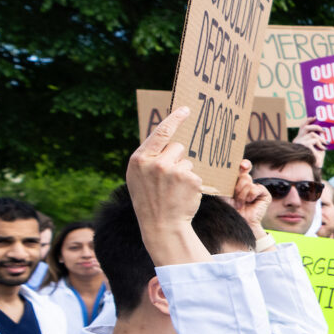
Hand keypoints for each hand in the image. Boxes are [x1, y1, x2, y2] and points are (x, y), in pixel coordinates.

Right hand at [127, 107, 210, 266]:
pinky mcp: (190, 179)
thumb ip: (147, 158)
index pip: (160, 132)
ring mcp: (174, 170)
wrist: (161, 225)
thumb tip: (163, 138)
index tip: (186, 109)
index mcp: (140, 159)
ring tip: (174, 189)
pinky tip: (183, 195)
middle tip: (168, 179)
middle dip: (176, 158)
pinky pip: (195, 174)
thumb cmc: (149, 200)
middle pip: (177, 147)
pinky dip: (192, 183)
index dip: (174, 119)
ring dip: (184, 172)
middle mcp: (156, 162)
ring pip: (187, 160)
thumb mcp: (138, 176)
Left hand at [229, 158, 270, 240]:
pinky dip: (250, 195)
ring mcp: (257, 188)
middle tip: (234, 196)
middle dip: (237, 186)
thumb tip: (220, 168)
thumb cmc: (228, 208)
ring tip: (240, 203)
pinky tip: (250, 202)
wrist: (238, 221)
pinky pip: (256, 188)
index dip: (244, 164)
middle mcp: (248, 184)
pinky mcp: (265, 194)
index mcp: (238, 182)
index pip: (242, 168)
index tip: (242, 166)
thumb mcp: (223, 191)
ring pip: (248, 180)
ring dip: (241, 193)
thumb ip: (224, 180)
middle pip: (244, 174)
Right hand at [293, 124, 328, 170]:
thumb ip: (317, 141)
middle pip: (305, 127)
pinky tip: (323, 149)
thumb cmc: (314, 161)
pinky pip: (315, 140)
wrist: (310, 170)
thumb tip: (322, 133)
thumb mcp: (316, 149)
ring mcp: (300, 143)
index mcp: (298, 141)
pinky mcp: (304, 145)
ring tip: (325, 144)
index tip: (314, 117)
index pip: (302, 127)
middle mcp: (297, 141)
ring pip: (313, 134)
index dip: (307, 121)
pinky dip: (320, 144)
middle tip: (324, 130)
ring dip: (321, 139)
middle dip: (315, 126)